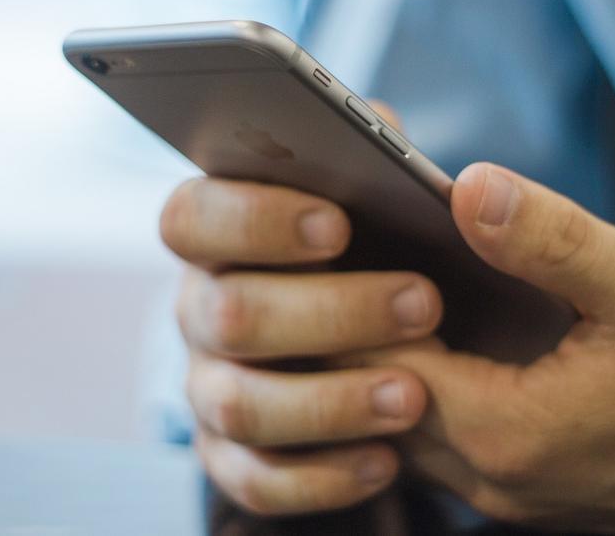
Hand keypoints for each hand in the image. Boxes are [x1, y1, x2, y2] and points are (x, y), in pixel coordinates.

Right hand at [160, 174, 443, 514]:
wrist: (393, 335)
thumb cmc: (379, 244)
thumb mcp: (380, 191)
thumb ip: (377, 151)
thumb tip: (387, 135)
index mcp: (217, 232)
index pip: (191, 217)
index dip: (253, 221)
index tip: (337, 226)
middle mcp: (201, 308)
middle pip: (228, 313)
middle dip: (329, 312)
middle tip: (422, 302)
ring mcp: (210, 386)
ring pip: (241, 405)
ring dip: (329, 402)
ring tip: (414, 396)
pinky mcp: (233, 456)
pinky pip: (258, 479)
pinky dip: (321, 476)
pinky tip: (387, 460)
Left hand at [345, 162, 614, 532]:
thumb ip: (551, 238)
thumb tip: (468, 186)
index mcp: (508, 432)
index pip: (376, 361)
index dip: (348, 289)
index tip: (335, 223)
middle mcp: (493, 476)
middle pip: (376, 394)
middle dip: (351, 319)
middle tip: (339, 239)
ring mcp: (510, 488)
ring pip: (405, 418)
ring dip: (384, 352)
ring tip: (377, 272)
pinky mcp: (531, 482)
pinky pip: (445, 432)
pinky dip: (425, 377)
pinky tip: (436, 323)